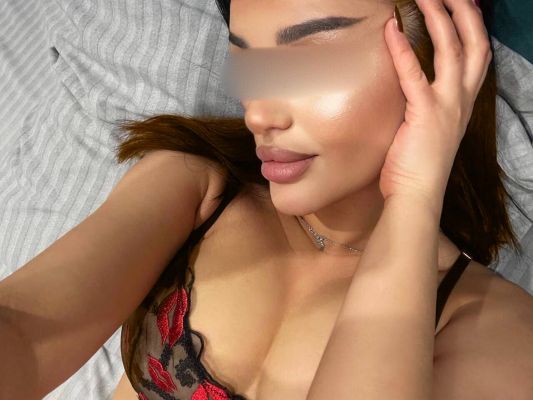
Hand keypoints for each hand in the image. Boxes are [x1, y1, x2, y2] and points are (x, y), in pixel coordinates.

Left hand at [379, 0, 491, 210]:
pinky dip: (402, 50)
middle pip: (474, 43)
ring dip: (439, 18)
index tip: (464, 5)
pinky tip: (391, 30)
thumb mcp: (430, 128)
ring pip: (452, 49)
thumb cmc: (417, 165)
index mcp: (464, 102)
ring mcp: (446, 105)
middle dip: (464, 12)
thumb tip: (413, 85)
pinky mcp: (424, 113)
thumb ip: (428, 103)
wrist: (417, 195)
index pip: (478, 55)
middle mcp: (461, 99)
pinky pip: (413, 74)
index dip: (474, 27)